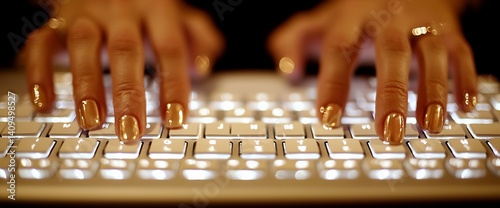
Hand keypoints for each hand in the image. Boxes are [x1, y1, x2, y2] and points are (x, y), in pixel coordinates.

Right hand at [22, 0, 223, 142]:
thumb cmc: (149, 9)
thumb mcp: (181, 17)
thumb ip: (200, 37)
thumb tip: (203, 66)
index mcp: (157, 11)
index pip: (169, 48)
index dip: (173, 84)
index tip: (175, 119)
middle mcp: (121, 13)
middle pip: (125, 51)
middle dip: (127, 93)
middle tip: (131, 130)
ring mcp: (87, 17)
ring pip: (84, 47)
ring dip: (86, 85)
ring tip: (91, 121)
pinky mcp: (58, 24)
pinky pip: (42, 45)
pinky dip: (40, 73)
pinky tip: (44, 103)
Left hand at [267, 0, 477, 143]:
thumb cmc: (357, 14)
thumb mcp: (321, 22)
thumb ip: (294, 41)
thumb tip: (287, 70)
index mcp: (353, 20)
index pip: (340, 50)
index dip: (334, 83)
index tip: (328, 119)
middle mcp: (389, 21)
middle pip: (391, 54)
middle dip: (391, 95)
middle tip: (388, 133)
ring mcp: (421, 26)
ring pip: (431, 56)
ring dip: (433, 92)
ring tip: (429, 127)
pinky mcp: (449, 32)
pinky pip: (462, 54)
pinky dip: (465, 80)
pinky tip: (465, 107)